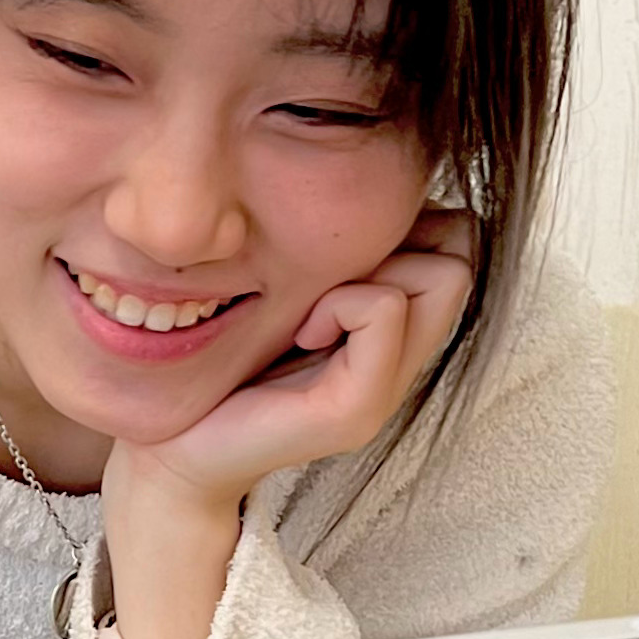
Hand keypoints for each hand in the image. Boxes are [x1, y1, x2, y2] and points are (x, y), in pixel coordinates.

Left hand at [98, 208, 478, 638]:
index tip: (337, 256)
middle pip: (462, 252)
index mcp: (392, 330)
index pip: (459, 237)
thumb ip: (333, 256)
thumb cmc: (222, 363)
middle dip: (400, 244)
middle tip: (327, 284)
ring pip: (443, 275)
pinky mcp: (358, 409)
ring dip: (370, 274)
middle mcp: (405, 361)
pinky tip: (301, 334)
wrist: (176, 452)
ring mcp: (390, 389)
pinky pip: (384, 308)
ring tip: (310, 314)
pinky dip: (341, 304)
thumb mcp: (287, 291)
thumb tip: (365, 186)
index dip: (409, 223)